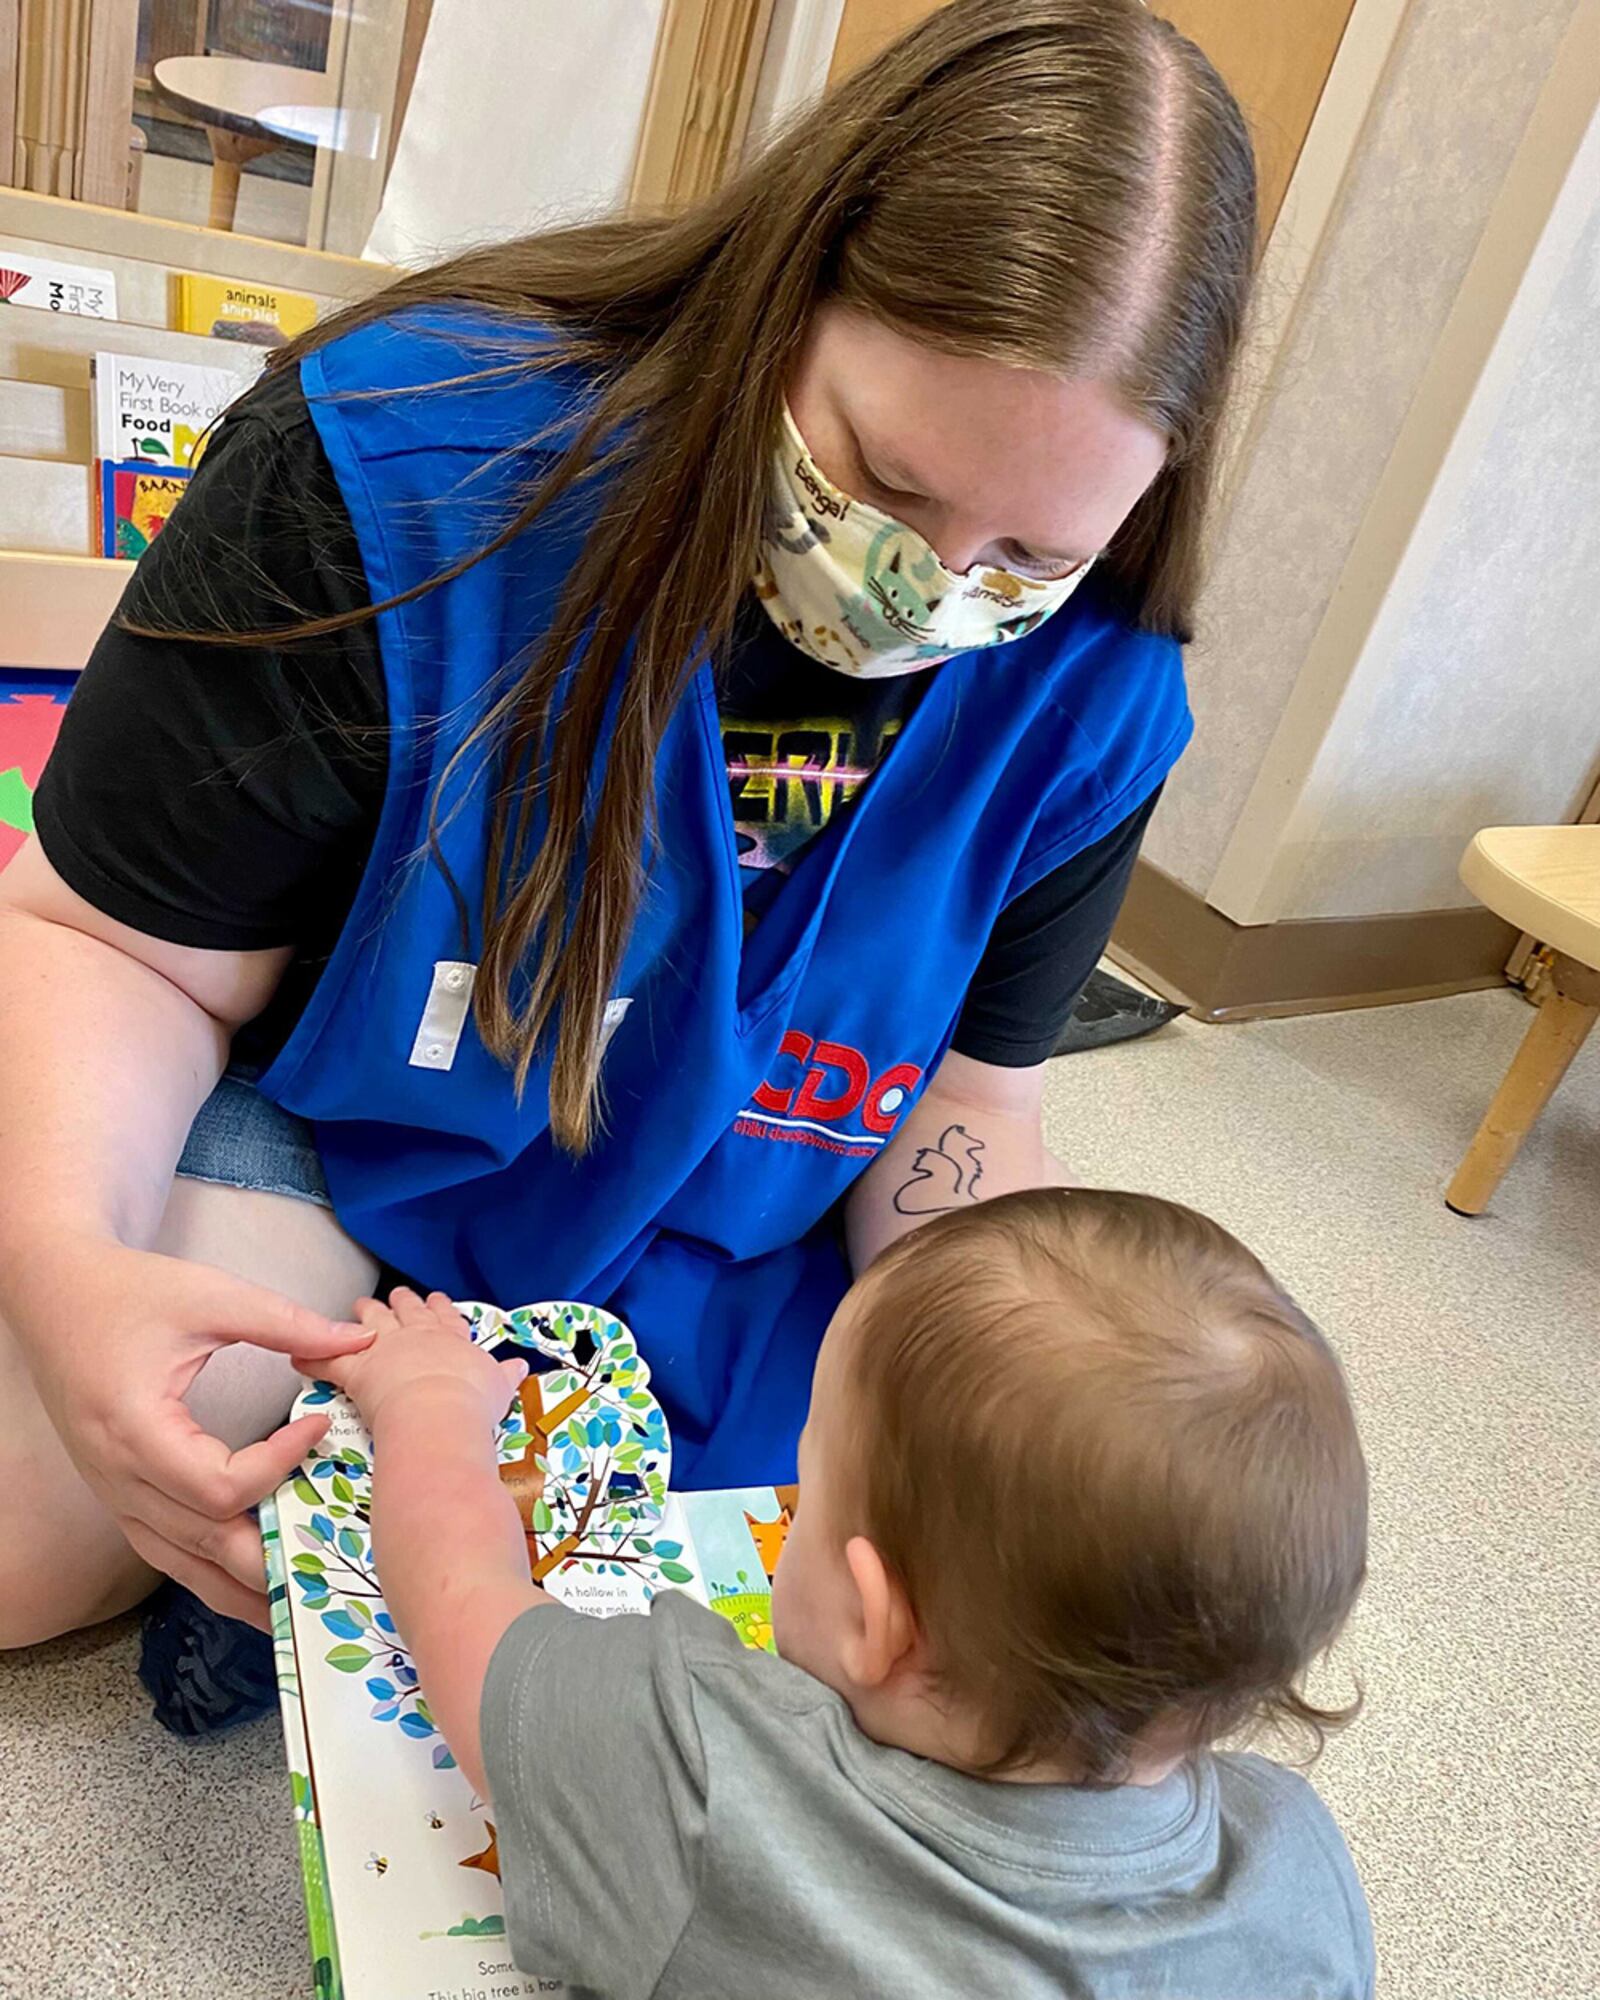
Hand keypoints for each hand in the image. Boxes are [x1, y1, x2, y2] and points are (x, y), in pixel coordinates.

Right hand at [12, 1237, 375, 1631]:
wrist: (55, 1296)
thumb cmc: (129, 1293)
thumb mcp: (211, 1297)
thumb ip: (285, 1323)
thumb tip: (359, 1341)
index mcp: (136, 1429)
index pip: (219, 1486)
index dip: (279, 1465)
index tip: (318, 1424)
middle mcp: (119, 1476)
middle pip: (205, 1543)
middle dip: (274, 1557)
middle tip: (337, 1556)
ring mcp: (113, 1494)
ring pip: (183, 1564)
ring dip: (245, 1584)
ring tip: (305, 1598)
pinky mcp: (118, 1495)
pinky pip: (165, 1551)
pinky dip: (212, 1570)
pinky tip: (255, 1580)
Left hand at [297, 1288, 528, 1436]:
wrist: (439, 1411)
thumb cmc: (472, 1402)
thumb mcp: (498, 1388)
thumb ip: (505, 1376)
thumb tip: (520, 1367)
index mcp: (451, 1338)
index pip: (445, 1316)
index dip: (440, 1308)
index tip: (437, 1299)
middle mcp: (418, 1335)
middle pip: (408, 1310)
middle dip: (401, 1302)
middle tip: (397, 1295)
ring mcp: (385, 1347)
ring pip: (372, 1322)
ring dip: (365, 1313)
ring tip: (359, 1305)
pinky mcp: (357, 1368)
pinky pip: (330, 1360)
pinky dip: (315, 1358)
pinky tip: (302, 1355)